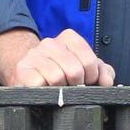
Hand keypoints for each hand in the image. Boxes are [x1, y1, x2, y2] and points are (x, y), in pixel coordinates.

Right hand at [1, 28, 115, 87]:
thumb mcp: (85, 69)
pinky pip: (39, 83)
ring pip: (56, 77)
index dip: (91, 76)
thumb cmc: (62, 72)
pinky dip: (44, 91)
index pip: (89, 60)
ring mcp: (34, 54)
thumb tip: (106, 81)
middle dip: (76, 85)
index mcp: (68, 38)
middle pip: (74, 70)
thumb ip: (102, 71)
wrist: (31, 75)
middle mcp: (50, 43)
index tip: (87, 81)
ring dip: (60, 89)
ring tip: (58, 89)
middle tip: (72, 87)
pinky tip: (44, 89)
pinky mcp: (22, 69)